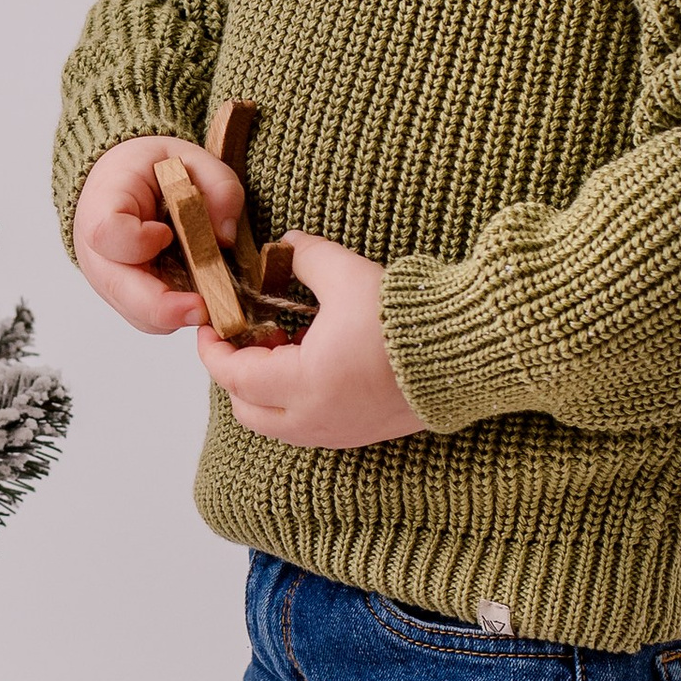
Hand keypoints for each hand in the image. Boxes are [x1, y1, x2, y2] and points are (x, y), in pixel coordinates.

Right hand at [73, 134, 242, 333]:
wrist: (124, 181)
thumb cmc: (151, 169)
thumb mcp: (189, 157)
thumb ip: (217, 187)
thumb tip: (225, 236)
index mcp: (102, 203)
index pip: (108, 233)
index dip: (139, 240)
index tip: (167, 233)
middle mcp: (96, 250)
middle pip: (120, 289)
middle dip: (165, 307)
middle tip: (203, 309)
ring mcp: (108, 279)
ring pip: (139, 314)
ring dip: (176, 314)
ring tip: (211, 301)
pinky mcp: (126, 298)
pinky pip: (150, 319)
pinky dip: (177, 315)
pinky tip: (199, 299)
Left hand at [199, 231, 427, 448]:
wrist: (470, 353)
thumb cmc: (408, 319)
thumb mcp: (346, 274)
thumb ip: (305, 257)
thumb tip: (285, 247)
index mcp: (304, 384)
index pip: (234, 375)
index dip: (213, 349)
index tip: (210, 324)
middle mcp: (316, 420)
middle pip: (248, 410)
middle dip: (236, 372)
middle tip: (244, 333)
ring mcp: (339, 432)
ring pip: (276, 423)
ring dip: (265, 388)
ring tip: (280, 343)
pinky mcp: (362, 433)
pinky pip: (307, 424)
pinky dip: (293, 399)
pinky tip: (312, 360)